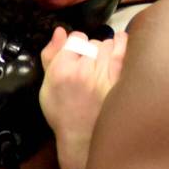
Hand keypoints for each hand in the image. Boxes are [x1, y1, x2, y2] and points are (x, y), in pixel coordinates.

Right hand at [39, 28, 126, 168]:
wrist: (81, 137)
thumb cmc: (62, 112)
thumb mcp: (46, 85)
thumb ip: (50, 55)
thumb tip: (60, 31)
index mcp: (62, 70)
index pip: (74, 38)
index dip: (76, 44)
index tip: (76, 54)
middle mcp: (82, 70)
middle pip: (91, 42)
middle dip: (89, 50)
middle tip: (87, 66)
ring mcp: (102, 75)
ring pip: (107, 46)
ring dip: (104, 51)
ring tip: (99, 66)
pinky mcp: (118, 81)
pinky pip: (122, 51)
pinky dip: (121, 45)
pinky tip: (118, 45)